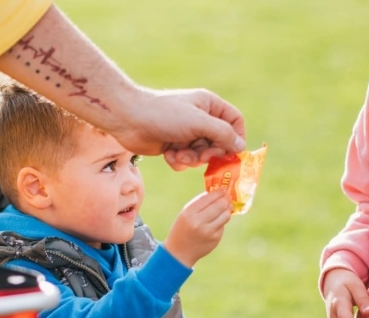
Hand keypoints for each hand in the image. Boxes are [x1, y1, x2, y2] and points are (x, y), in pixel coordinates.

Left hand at [116, 87, 245, 170]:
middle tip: (201, 156)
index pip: (235, 121)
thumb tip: (240, 147)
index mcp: (209, 105)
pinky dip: (179, 162)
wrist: (129, 120)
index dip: (236, 138)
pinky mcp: (173, 146)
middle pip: (219, 143)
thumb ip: (222, 133)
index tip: (232, 153)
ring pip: (202, 155)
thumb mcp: (198, 122)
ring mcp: (186, 133)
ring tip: (179, 155)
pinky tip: (168, 156)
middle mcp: (200, 118)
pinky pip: (186, 161)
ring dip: (191, 159)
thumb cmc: (164, 115)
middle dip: (209, 153)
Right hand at [163, 189, 231, 267]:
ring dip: (227, 209)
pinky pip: (223, 225)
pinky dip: (222, 220)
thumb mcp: (185, 214)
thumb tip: (215, 193)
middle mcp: (199, 223)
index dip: (217, 193)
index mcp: (189, 214)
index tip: (223, 189)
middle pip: (219, 206)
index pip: (207, 199)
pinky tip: (219, 219)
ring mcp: (208, 232)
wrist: (180, 252)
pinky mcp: (215, 239)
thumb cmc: (182, 229)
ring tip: (227, 206)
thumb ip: (199, 204)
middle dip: (225, 199)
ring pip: (225, 215)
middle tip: (227, 196)